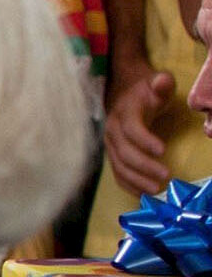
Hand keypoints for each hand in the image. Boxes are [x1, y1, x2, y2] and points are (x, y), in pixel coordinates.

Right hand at [105, 68, 175, 195]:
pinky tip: (142, 194)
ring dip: (136, 180)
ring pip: (118, 165)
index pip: (131, 128)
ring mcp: (110, 144)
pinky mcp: (112, 154)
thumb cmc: (146, 91)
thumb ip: (161, 83)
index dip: (144, 139)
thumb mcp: (156, 82)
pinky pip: (117, 173)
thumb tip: (161, 82)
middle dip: (144, 165)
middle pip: (124, 151)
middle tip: (166, 176)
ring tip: (156, 189)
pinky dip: (128, 185)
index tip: (162, 150)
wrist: (124, 93)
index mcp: (124, 112)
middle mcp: (113, 129)